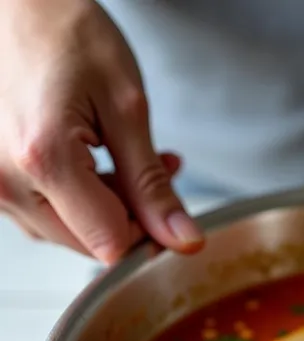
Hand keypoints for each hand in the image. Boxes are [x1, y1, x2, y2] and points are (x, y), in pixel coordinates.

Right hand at [0, 0, 203, 263]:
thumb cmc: (64, 31)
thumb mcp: (126, 108)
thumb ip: (153, 185)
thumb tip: (183, 240)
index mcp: (44, 160)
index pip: (112, 243)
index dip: (150, 236)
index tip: (172, 211)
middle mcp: (5, 180)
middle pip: (88, 242)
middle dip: (132, 217)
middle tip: (161, 171)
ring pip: (66, 231)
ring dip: (106, 206)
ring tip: (131, 159)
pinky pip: (41, 210)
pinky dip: (77, 197)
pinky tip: (97, 162)